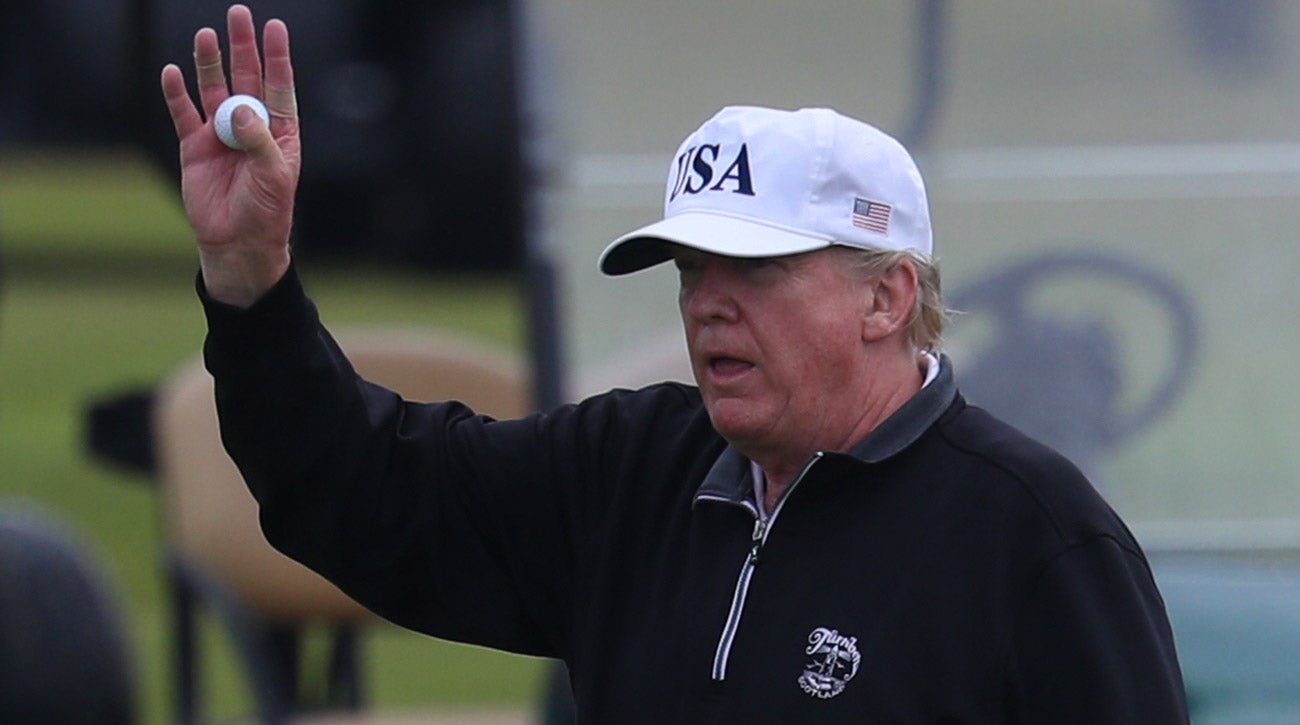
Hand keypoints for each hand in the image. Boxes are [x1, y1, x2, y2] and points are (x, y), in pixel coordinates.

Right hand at [160, 4, 299, 306]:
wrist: (237, 243)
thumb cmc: (266, 212)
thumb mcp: (272, 176)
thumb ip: (257, 141)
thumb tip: (240, 108)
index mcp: (279, 131)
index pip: (278, 86)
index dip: (276, 57)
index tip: (275, 27)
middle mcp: (250, 126)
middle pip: (245, 78)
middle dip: (242, 47)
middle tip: (238, 14)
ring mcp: (220, 134)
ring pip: (213, 90)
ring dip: (209, 63)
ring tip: (205, 35)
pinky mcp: (194, 146)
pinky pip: (183, 113)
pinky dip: (176, 93)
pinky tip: (172, 71)